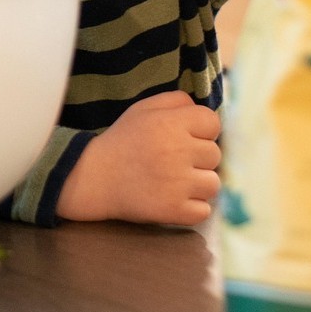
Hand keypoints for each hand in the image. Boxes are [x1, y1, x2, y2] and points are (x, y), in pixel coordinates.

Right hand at [56, 91, 220, 226]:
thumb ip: (176, 100)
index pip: (213, 123)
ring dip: (198, 183)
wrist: (95, 177)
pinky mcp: (174, 210)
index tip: (187, 137)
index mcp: (171, 124)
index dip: (202, 130)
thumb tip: (202, 109)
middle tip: (175, 160)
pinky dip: (192, 207)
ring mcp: (178, 184)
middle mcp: (178, 151)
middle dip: (198, 157)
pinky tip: (174, 199)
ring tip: (175, 181)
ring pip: (213, 183)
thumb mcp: (144, 109)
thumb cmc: (124, 140)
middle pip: (215, 154)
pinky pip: (204, 210)